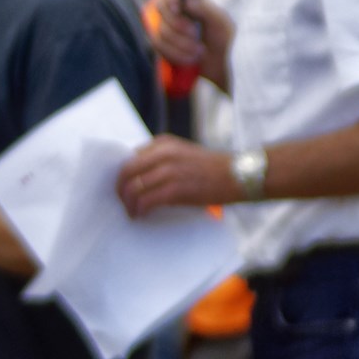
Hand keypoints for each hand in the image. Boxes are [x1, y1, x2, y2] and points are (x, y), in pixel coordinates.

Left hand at [116, 135, 235, 217]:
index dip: (121, 175)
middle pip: (126, 172)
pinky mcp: (175, 188)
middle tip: (122, 202)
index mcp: (163, 144)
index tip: (121, 187)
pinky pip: (146, 201)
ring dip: (128, 203)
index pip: (129, 158)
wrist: (238, 175)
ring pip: (133, 188)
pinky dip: (139, 210)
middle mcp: (163, 154)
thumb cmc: (211, 168)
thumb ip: (160, 159)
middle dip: (120, 190)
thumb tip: (137, 176)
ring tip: (131, 212)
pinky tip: (140, 215)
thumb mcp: (182, 154)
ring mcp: (169, 170)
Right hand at [148, 0, 233, 90]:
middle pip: (162, 9)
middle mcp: (175, 9)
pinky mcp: (161, 42)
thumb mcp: (220, 22)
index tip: (177, 8)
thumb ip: (205, 8)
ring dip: (181, 44)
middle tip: (195, 34)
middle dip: (178, 25)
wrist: (220, 63)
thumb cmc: (223, 38)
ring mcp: (166, 26)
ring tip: (199, 51)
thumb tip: (188, 0)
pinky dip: (175, 54)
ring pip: (161, 30)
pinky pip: (158, 46)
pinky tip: (190, 58)